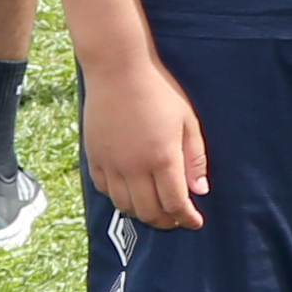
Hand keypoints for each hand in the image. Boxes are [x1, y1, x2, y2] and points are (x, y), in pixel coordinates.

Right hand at [83, 57, 211, 229]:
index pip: (175, 204)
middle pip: (149, 211)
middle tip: (177, 220)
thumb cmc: (159, 91)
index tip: (194, 222)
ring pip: (124, 205)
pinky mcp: (92, 156)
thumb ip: (194, 159)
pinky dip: (119, 198)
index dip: (186, 219)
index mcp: (162, 158)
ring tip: (156, 209)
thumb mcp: (188, 122)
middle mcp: (133, 166)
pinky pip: (104, 189)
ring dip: (142, 213)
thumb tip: (199, 191)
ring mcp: (110, 162)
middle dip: (166, 222)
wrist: (117, 68)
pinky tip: (131, 193)